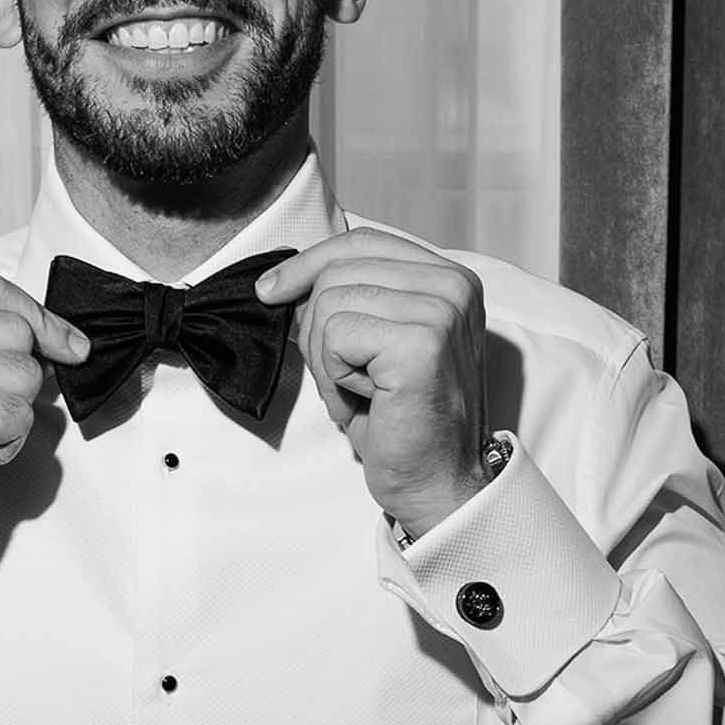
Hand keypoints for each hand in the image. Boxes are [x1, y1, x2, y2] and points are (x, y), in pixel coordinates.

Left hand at [256, 229, 488, 538]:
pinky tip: (366, 401)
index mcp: (448, 278)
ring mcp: (442, 313)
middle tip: (344, 377)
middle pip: (338, 269)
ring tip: (359, 392)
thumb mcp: (375, 343)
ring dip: (327, 359)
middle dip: (318, 328)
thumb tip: (285, 282)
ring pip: (331, 302)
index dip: (308, 262)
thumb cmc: (402, 419)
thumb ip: (350, 299)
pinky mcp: (422, 345)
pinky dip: (335, 376)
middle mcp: (454, 286)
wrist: (437, 483)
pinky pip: (336, 335)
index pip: (362, 242)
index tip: (271, 290)